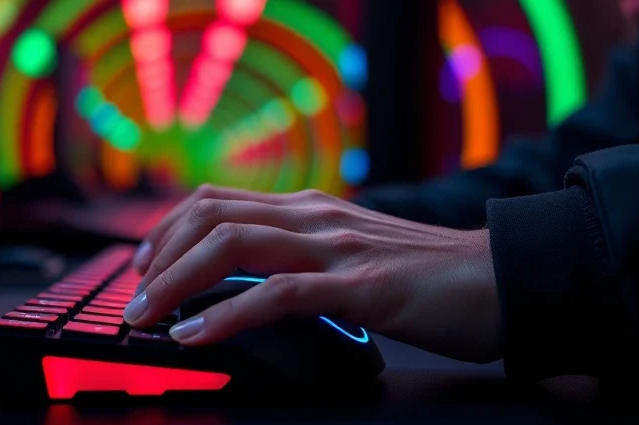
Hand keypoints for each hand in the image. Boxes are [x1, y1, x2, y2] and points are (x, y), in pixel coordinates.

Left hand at [124, 185, 502, 362]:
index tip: (144, 267)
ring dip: (176, 281)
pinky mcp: (361, 286)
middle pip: (211, 215)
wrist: (504, 280)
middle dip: (159, 254)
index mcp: (311, 209)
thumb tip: (254, 283)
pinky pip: (278, 295)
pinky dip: (226, 316)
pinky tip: (197, 336)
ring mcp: (336, 248)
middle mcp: (315, 217)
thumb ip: (307, 256)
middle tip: (134, 297)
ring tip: (147, 316)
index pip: (218, 202)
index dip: (168, 230)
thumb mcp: (354, 254)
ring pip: (233, 245)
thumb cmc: (431, 276)